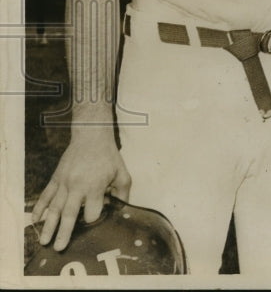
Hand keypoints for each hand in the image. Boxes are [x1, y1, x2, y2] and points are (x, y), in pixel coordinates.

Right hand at [31, 127, 130, 250]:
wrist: (91, 136)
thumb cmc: (108, 156)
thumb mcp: (122, 173)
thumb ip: (123, 193)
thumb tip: (121, 211)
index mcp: (95, 186)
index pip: (92, 211)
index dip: (93, 218)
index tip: (93, 221)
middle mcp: (77, 186)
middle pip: (69, 213)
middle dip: (64, 232)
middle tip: (60, 248)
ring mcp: (64, 182)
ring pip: (54, 208)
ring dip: (48, 225)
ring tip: (44, 241)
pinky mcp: (55, 178)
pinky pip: (45, 196)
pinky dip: (39, 208)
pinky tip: (35, 220)